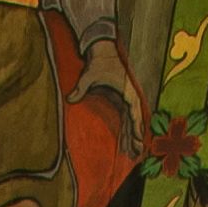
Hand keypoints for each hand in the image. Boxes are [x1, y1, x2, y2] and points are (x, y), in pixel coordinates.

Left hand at [73, 37, 145, 152]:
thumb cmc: (98, 63)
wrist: (103, 52)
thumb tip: (69, 99)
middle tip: (138, 153)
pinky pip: (127, 121)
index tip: (137, 138)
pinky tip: (128, 144)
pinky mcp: (122, 103)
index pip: (133, 112)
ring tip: (135, 154)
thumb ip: (80, 88)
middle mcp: (130, 98)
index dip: (136, 126)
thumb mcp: (88, 75)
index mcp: (126, 91)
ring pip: (132, 123)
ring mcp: (127, 101)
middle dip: (137, 137)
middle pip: (136, 121)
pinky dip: (128, 132)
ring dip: (133, 138)